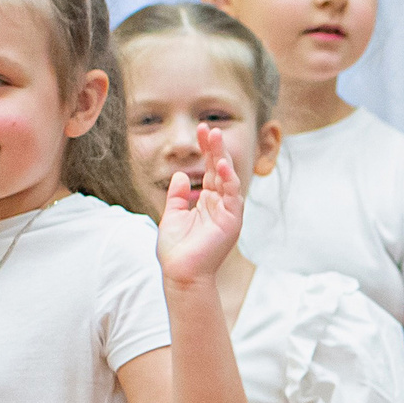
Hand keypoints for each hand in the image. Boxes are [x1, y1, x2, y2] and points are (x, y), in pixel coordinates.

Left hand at [155, 126, 241, 287]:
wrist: (181, 274)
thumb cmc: (176, 250)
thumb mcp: (172, 215)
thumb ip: (177, 195)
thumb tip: (181, 175)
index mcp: (207, 201)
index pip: (209, 169)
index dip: (206, 150)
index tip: (200, 130)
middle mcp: (219, 204)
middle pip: (219, 169)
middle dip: (215, 148)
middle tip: (209, 128)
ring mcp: (227, 212)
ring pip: (228, 178)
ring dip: (222, 157)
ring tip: (216, 137)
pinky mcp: (232, 221)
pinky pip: (232, 196)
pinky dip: (228, 180)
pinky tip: (221, 166)